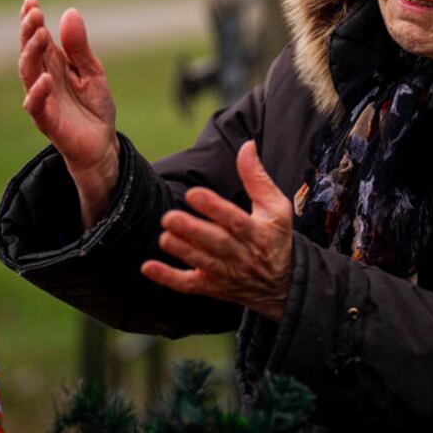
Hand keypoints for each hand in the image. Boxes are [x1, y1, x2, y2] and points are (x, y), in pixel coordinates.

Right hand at [19, 0, 119, 226]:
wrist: (102, 143)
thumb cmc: (93, 106)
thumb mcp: (93, 71)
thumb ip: (79, 47)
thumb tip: (70, 12)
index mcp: (54, 64)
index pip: (38, 39)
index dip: (31, 20)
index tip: (30, 1)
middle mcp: (43, 79)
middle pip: (29, 52)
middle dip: (28, 31)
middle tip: (33, 13)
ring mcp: (43, 100)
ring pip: (28, 74)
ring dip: (31, 54)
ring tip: (39, 35)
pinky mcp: (48, 121)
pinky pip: (37, 106)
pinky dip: (39, 92)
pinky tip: (46, 78)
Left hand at [141, 141, 293, 321]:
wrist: (283, 284)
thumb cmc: (276, 237)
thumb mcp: (276, 206)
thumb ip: (257, 177)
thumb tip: (247, 145)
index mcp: (258, 233)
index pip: (235, 220)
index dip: (214, 208)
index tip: (194, 194)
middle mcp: (243, 255)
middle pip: (216, 244)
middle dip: (193, 232)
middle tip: (170, 218)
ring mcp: (227, 273)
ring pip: (202, 263)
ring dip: (182, 251)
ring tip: (164, 237)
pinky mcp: (212, 286)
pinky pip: (189, 285)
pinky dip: (169, 279)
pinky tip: (149, 268)